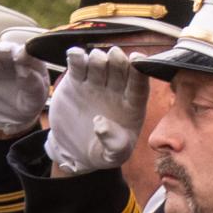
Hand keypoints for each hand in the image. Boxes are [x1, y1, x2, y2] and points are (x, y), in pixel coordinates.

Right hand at [0, 29, 49, 137]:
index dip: (26, 53)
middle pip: (9, 49)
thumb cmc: (25, 105)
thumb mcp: (34, 101)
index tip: (22, 57)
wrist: (6, 117)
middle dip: (7, 49)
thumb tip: (27, 71)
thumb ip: (34, 85)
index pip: (30, 53)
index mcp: (30, 62)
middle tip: (6, 51)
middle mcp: (11, 57)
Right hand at [44, 46, 150, 174]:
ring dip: (97, 57)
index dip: (139, 70)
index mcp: (131, 105)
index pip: (139, 84)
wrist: (74, 150)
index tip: (136, 59)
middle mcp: (116, 89)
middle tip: (113, 57)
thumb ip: (114, 144)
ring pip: (100, 60)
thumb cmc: (101, 152)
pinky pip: (78, 63)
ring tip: (90, 64)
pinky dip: (76, 56)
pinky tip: (75, 56)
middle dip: (118, 59)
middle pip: (120, 66)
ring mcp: (96, 83)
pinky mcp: (77, 81)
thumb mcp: (112, 156)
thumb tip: (101, 125)